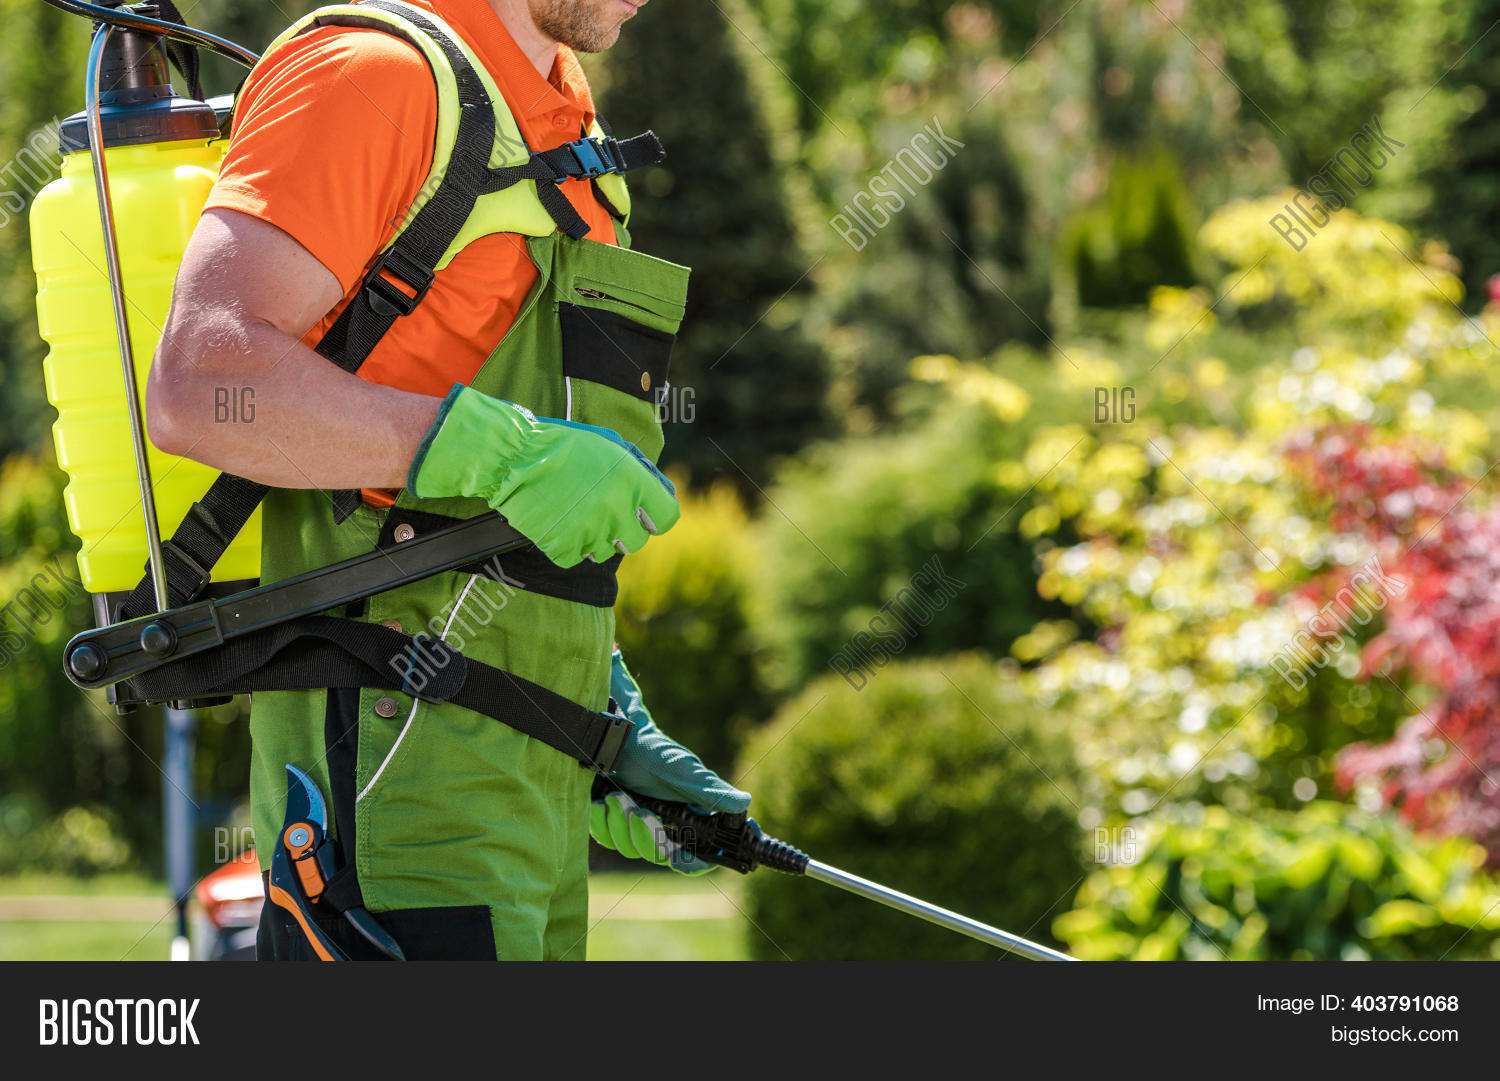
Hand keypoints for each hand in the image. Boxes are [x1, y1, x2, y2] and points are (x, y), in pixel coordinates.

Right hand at [407, 384, 678, 566]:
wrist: (512, 457)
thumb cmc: (564, 445)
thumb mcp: (611, 444)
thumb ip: (643, 470)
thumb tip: (668, 493)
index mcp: (634, 480)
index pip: (667, 518)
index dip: (654, 517)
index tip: (642, 515)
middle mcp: (617, 507)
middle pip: (636, 541)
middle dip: (623, 530)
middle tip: (600, 512)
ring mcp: (590, 530)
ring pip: (606, 552)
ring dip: (594, 537)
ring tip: (575, 512)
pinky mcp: (563, 547)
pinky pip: (576, 558)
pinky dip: (568, 545)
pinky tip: (558, 523)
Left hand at [589, 649, 749, 874]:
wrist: (618, 740)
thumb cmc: (656, 751)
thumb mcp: (683, 770)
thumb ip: (710, 791)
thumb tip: (744, 803)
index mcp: (689, 820)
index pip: (697, 857)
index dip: (693, 864)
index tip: (681, 858)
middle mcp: (665, 828)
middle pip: (659, 856)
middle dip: (646, 836)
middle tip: (640, 810)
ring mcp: (636, 828)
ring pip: (629, 849)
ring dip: (620, 824)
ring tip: (617, 796)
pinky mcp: (611, 824)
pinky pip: (605, 838)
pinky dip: (601, 821)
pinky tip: (603, 801)